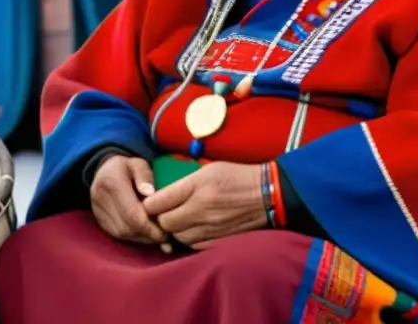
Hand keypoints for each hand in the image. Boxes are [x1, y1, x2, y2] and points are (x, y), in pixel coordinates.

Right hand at [90, 155, 166, 244]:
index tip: (166, 231)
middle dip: (147, 233)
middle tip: (164, 234)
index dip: (150, 226)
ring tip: (156, 232)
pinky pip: (117, 234)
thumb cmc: (127, 167)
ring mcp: (97, 210)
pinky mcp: (99, 220)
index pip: (132, 213)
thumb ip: (145, 176)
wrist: (105, 170)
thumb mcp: (138, 164)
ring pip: (122, 233)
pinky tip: (144, 231)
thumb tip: (150, 193)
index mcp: (112, 182)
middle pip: (127, 227)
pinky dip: (132, 236)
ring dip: (141, 236)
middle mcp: (101, 198)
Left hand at [141, 161, 267, 246]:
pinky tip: (194, 230)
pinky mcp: (219, 241)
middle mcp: (201, 209)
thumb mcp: (207, 170)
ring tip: (180, 222)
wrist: (268, 193)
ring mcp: (211, 227)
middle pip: (165, 223)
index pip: (158, 202)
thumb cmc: (236, 176)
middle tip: (164, 213)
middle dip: (161, 219)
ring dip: (175, 231)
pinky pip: (194, 246)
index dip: (150, 204)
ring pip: (178, 237)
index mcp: (196, 187)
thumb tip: (160, 197)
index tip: (151, 203)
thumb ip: (183, 184)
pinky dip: (190, 239)